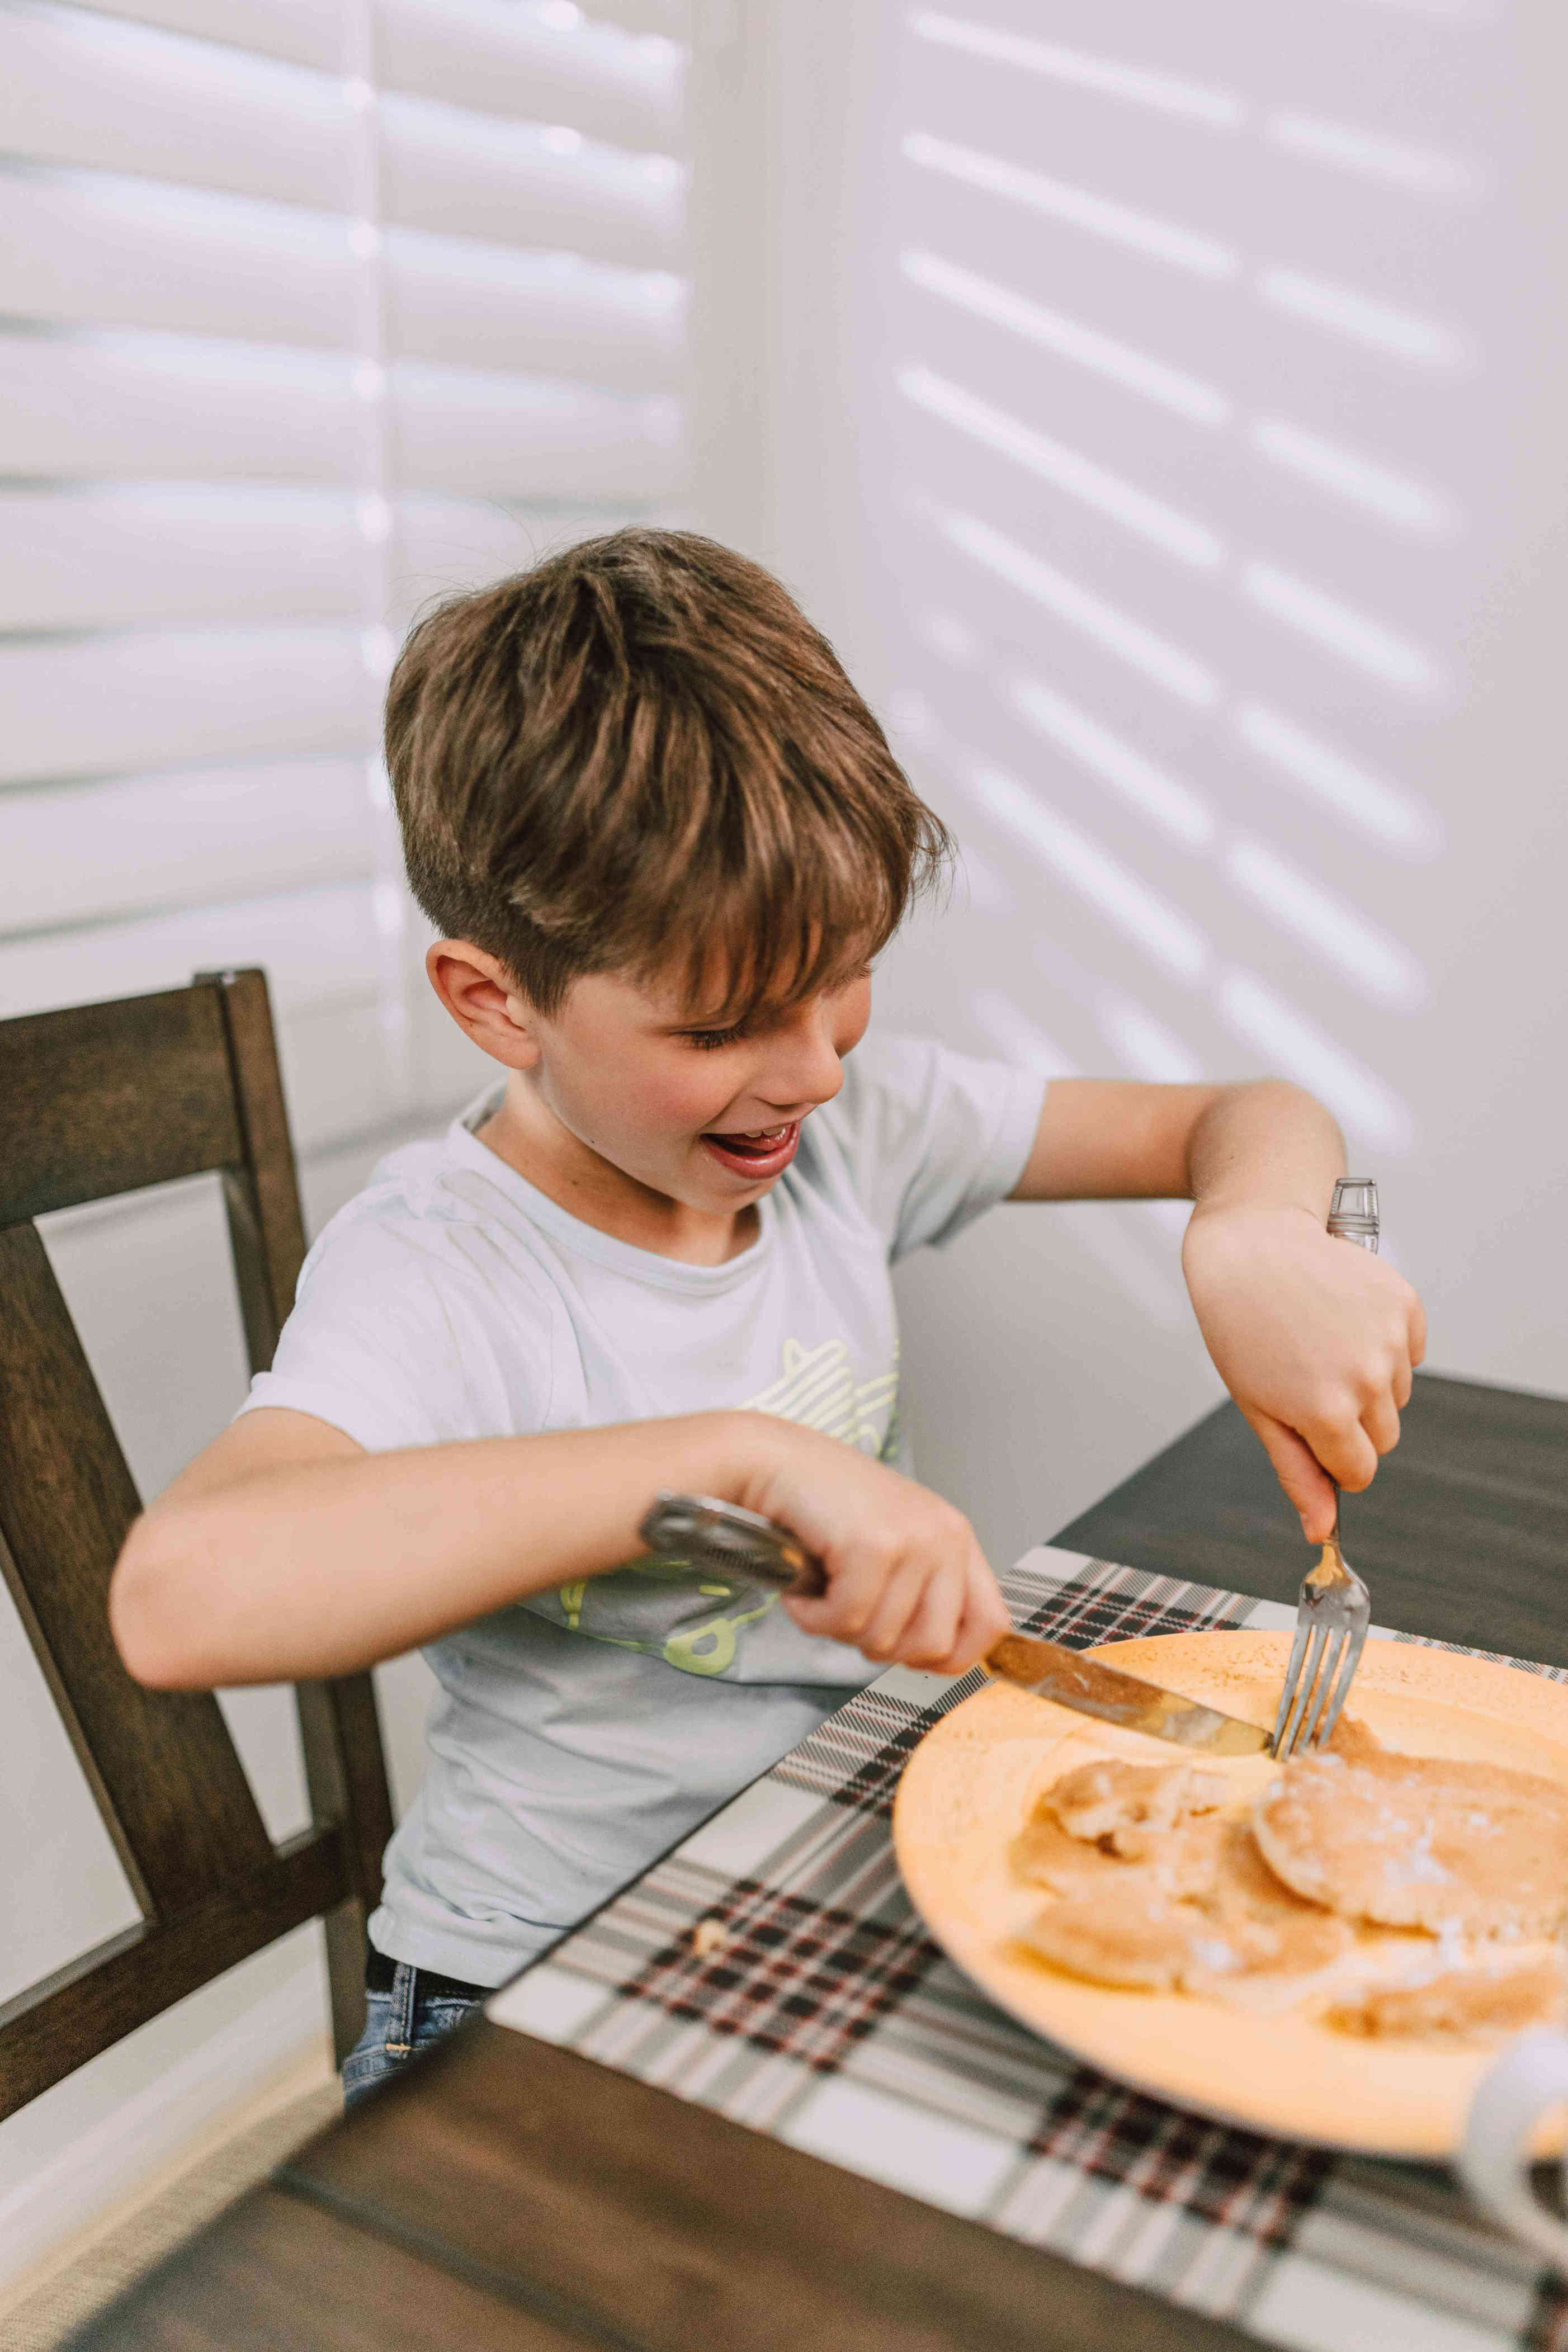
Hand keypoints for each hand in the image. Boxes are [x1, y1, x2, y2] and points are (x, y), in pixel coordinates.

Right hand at [731, 1416, 1010, 1672]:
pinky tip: (803, 1589)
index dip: (952, 1656)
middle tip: (848, 1614)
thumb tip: (932, 1658)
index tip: (910, 1654)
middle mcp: (945, 1536)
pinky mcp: (874, 1546)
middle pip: (934, 1646)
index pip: (991, 1623)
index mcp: (956, 1538)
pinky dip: (813, 1617)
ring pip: (884, 1639)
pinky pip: (846, 1620)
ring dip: (838, 1628)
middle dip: (881, 1647)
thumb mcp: (894, 1543)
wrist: (773, 1461)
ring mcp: (913, 1540)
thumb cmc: (824, 1504)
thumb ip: (922, 1591)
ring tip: (821, 1588)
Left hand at [1181, 1204, 1426, 1541]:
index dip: (1334, 1458)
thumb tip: (1322, 1530)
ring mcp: (1390, 1339)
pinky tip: (1343, 1317)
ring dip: (1366, 1378)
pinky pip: (1410, 1350)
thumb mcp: (1259, 1408)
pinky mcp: (1405, 1304)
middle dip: (1351, 1421)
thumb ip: (1297, 1473)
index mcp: (1328, 1413)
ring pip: (1396, 1393)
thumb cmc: (1241, 1328)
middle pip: (1383, 1437)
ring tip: (1319, 1340)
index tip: (1312, 1431)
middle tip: (1307, 1378)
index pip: (1361, 1471)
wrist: (1252, 1245)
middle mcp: (1368, 1379)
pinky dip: (1384, 1341)